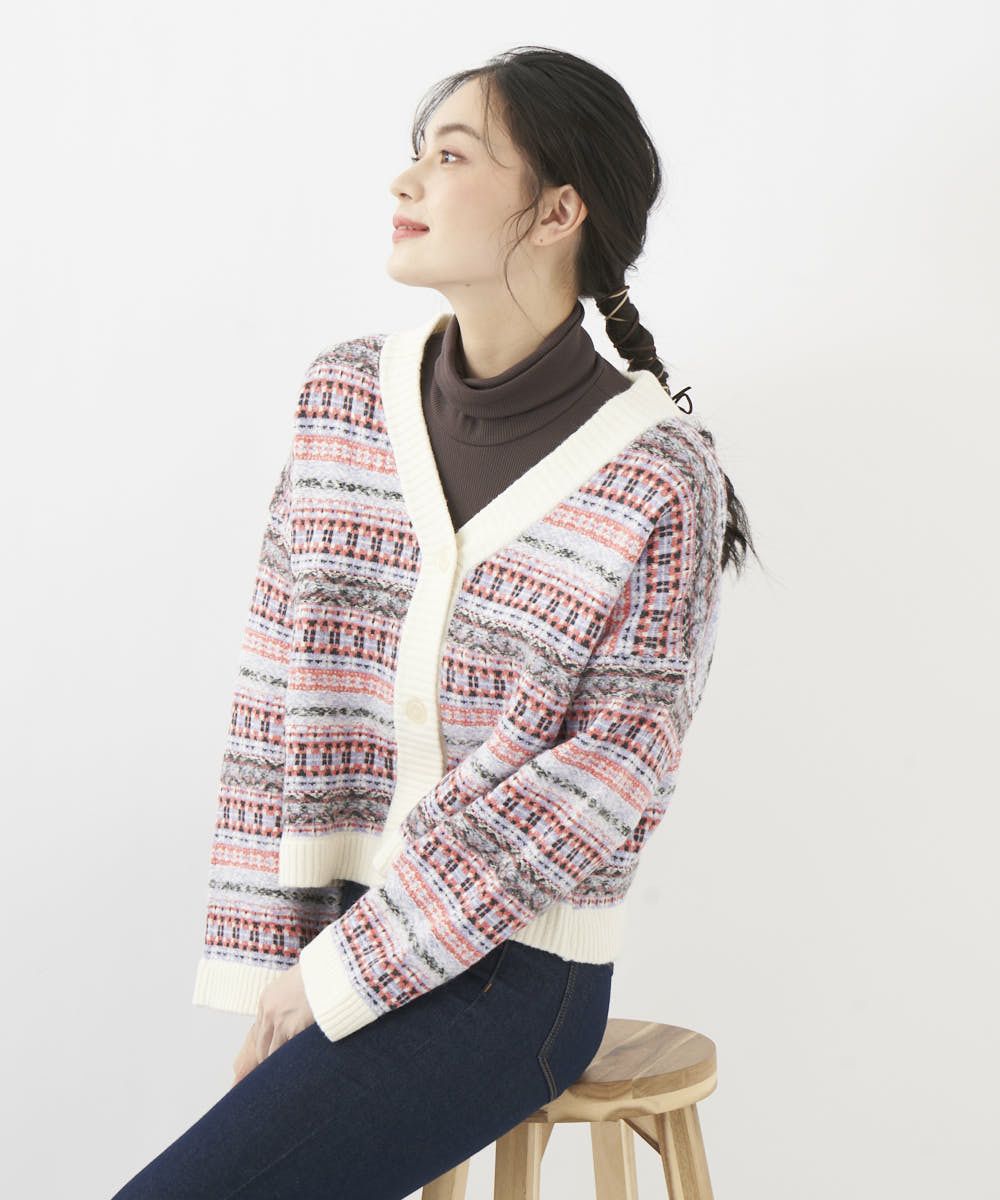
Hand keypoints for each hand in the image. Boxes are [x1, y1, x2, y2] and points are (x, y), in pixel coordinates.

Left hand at [231, 963, 314, 1087]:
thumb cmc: (321, 972)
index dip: (266, 1046)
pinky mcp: (295, 1029)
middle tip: (275, 1074)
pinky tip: (302, 1064)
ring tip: (288, 1076)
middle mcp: (269, 1011)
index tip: (269, 1057)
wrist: (334, 967)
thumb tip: (291, 1015)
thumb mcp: (295, 982)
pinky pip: (291, 1051)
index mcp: (267, 999)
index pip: (260, 1032)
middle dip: (269, 1060)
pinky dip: (296, 1058)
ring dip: (281, 1063)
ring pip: (273, 1053)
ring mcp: (281, 1021)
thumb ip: (287, 1001)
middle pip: (262, 1047)